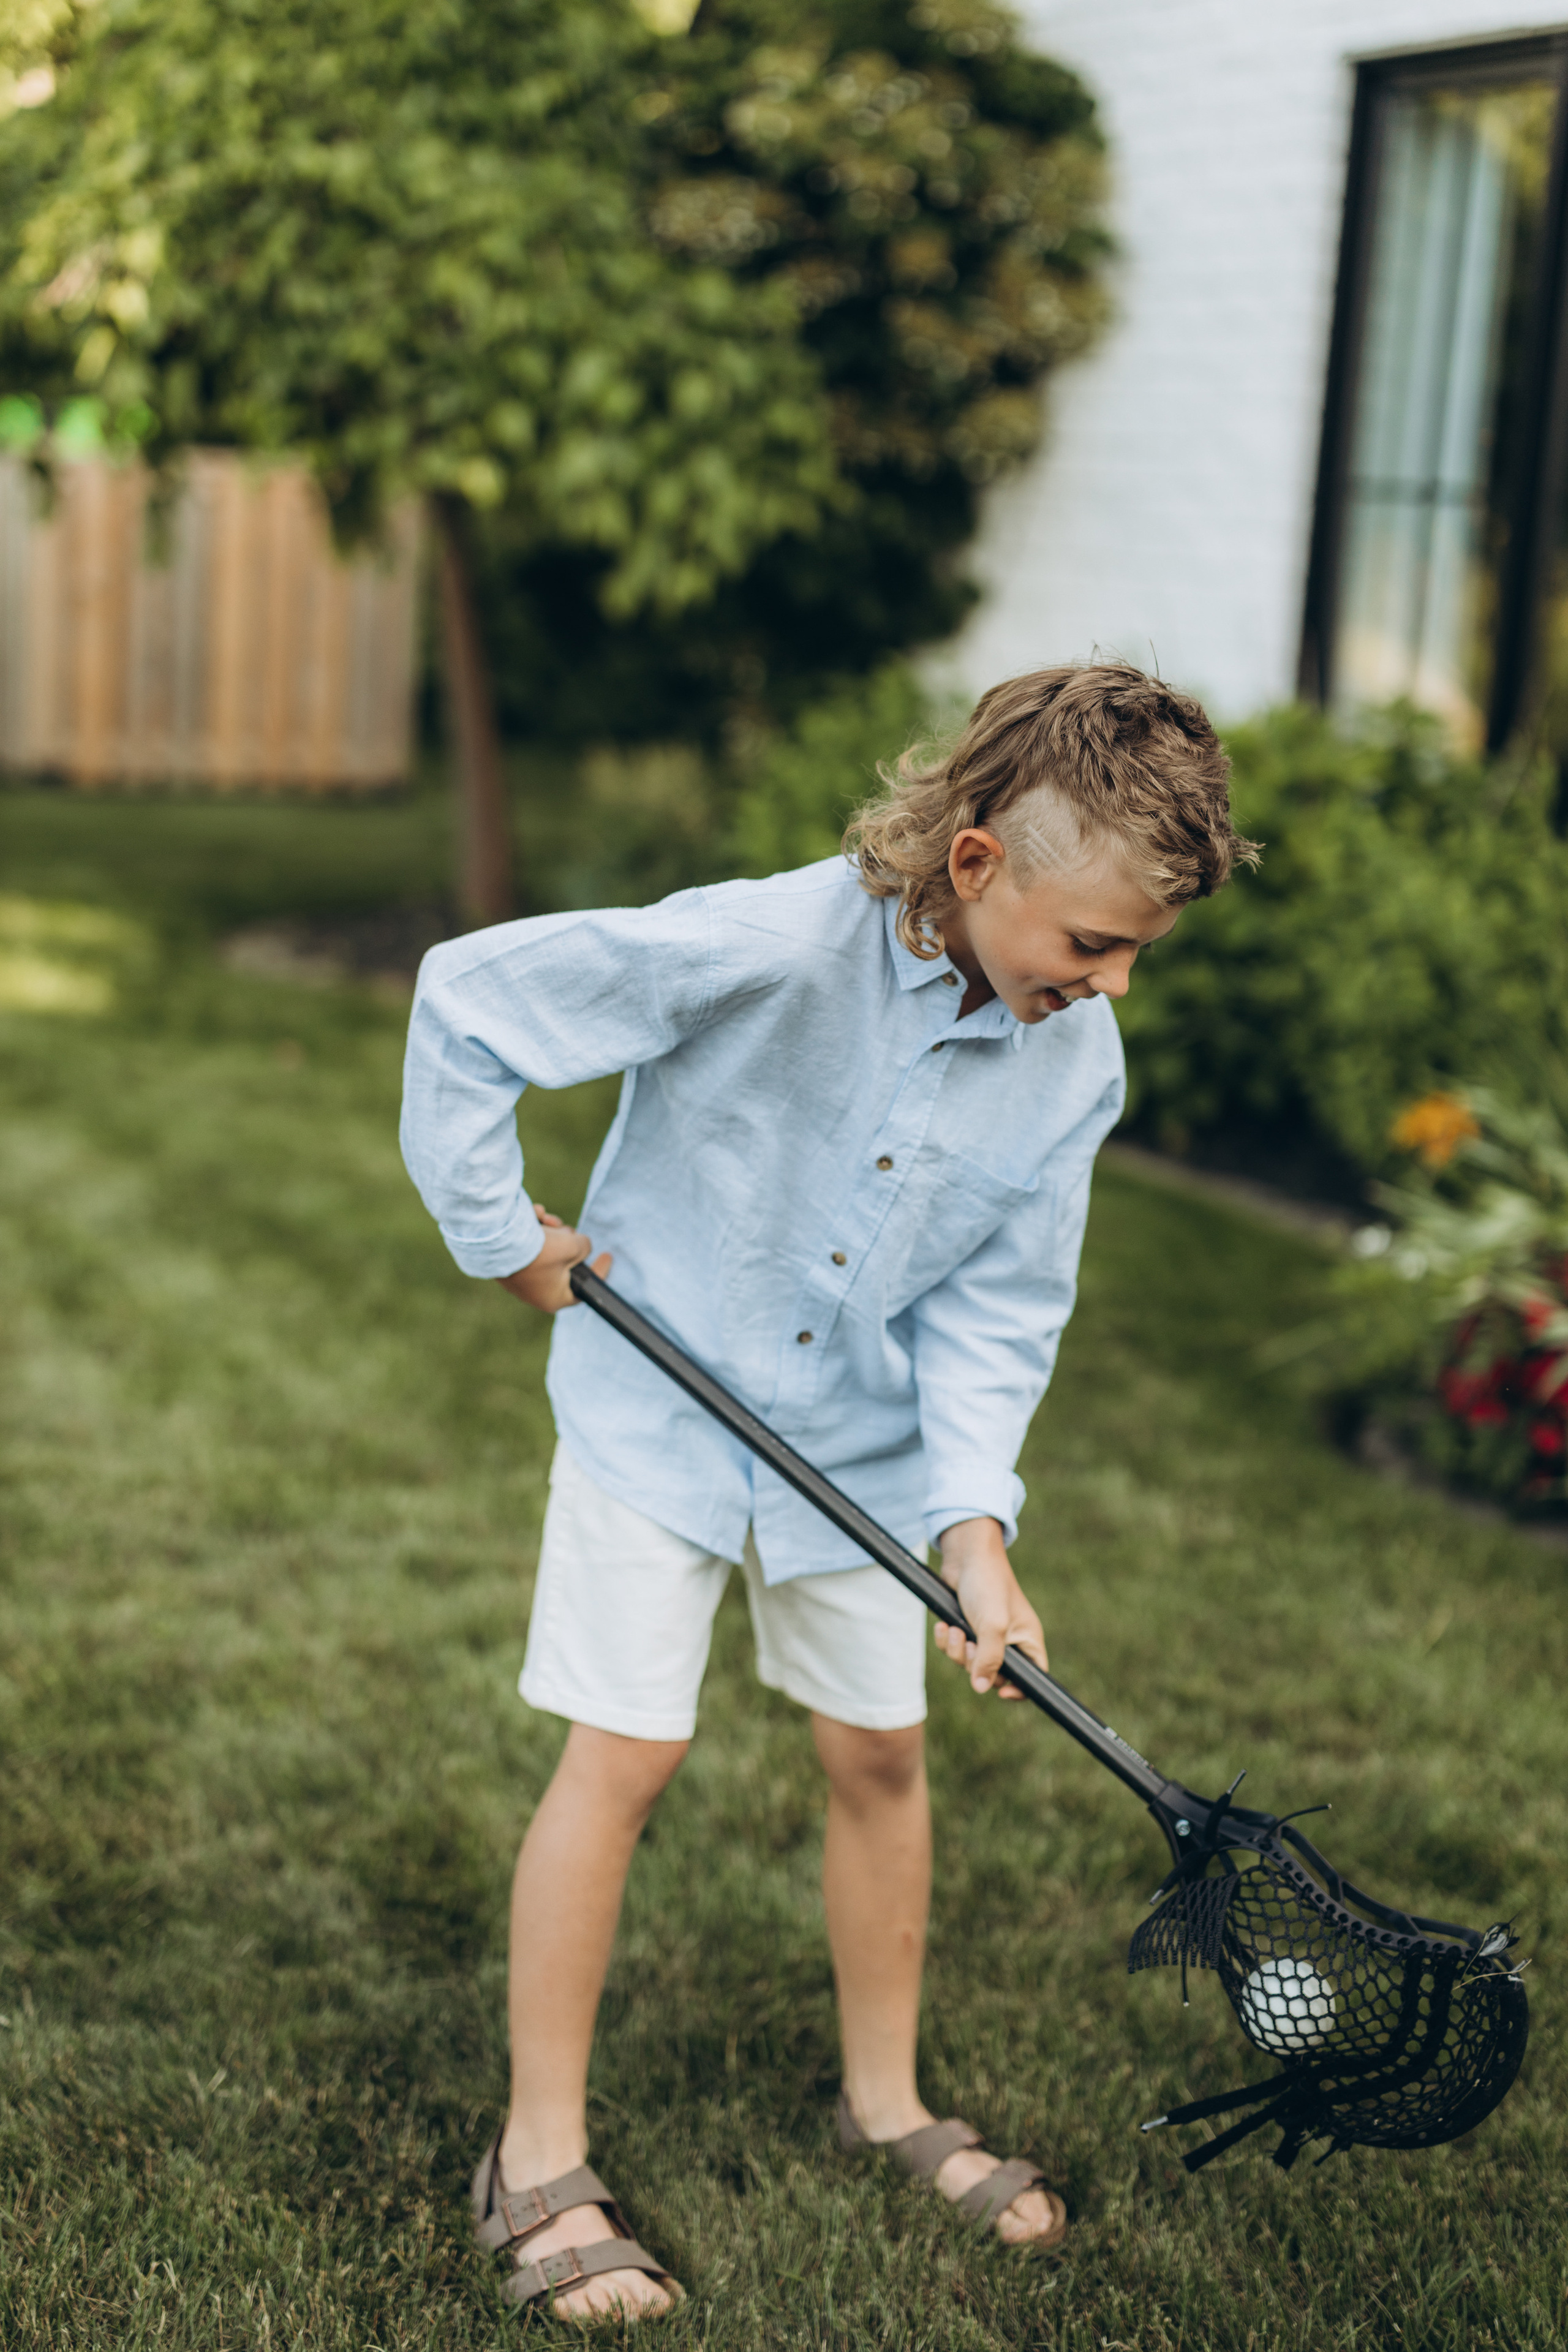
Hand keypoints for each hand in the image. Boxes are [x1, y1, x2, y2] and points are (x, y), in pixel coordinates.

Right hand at [496, 1204, 611, 1315]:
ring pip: (546, 1251)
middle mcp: (536, 1293)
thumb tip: (580, 1245)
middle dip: (568, 1242)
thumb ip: (584, 1247)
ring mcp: (520, 1279)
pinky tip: (533, 1217)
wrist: (497, 1240)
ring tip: (545, 1219)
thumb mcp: (574, 1246)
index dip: (598, 1269)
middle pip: (564, 1264)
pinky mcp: (508, 1264)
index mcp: (554, 1299)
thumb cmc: (540, 1250)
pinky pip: (528, 1247)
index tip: (608, 1255)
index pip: (583, 1287)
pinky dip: (533, 1230)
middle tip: (566, 1230)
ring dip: (550, 1232)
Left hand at [933, 1517, 1047, 1697]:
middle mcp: (1009, 1641)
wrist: (966, 1556)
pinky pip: (954, 1649)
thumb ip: (989, 1658)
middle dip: (974, 1663)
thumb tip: (981, 1688)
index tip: (1000, 1691)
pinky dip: (947, 1640)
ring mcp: (986, 1635)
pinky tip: (944, 1625)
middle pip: (992, 1675)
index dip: (1018, 1690)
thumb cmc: (988, 1584)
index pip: (1032, 1678)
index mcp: (1026, 1641)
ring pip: (969, 1663)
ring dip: (957, 1650)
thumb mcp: (992, 1624)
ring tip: (954, 1629)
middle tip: (969, 1643)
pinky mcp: (967, 1627)